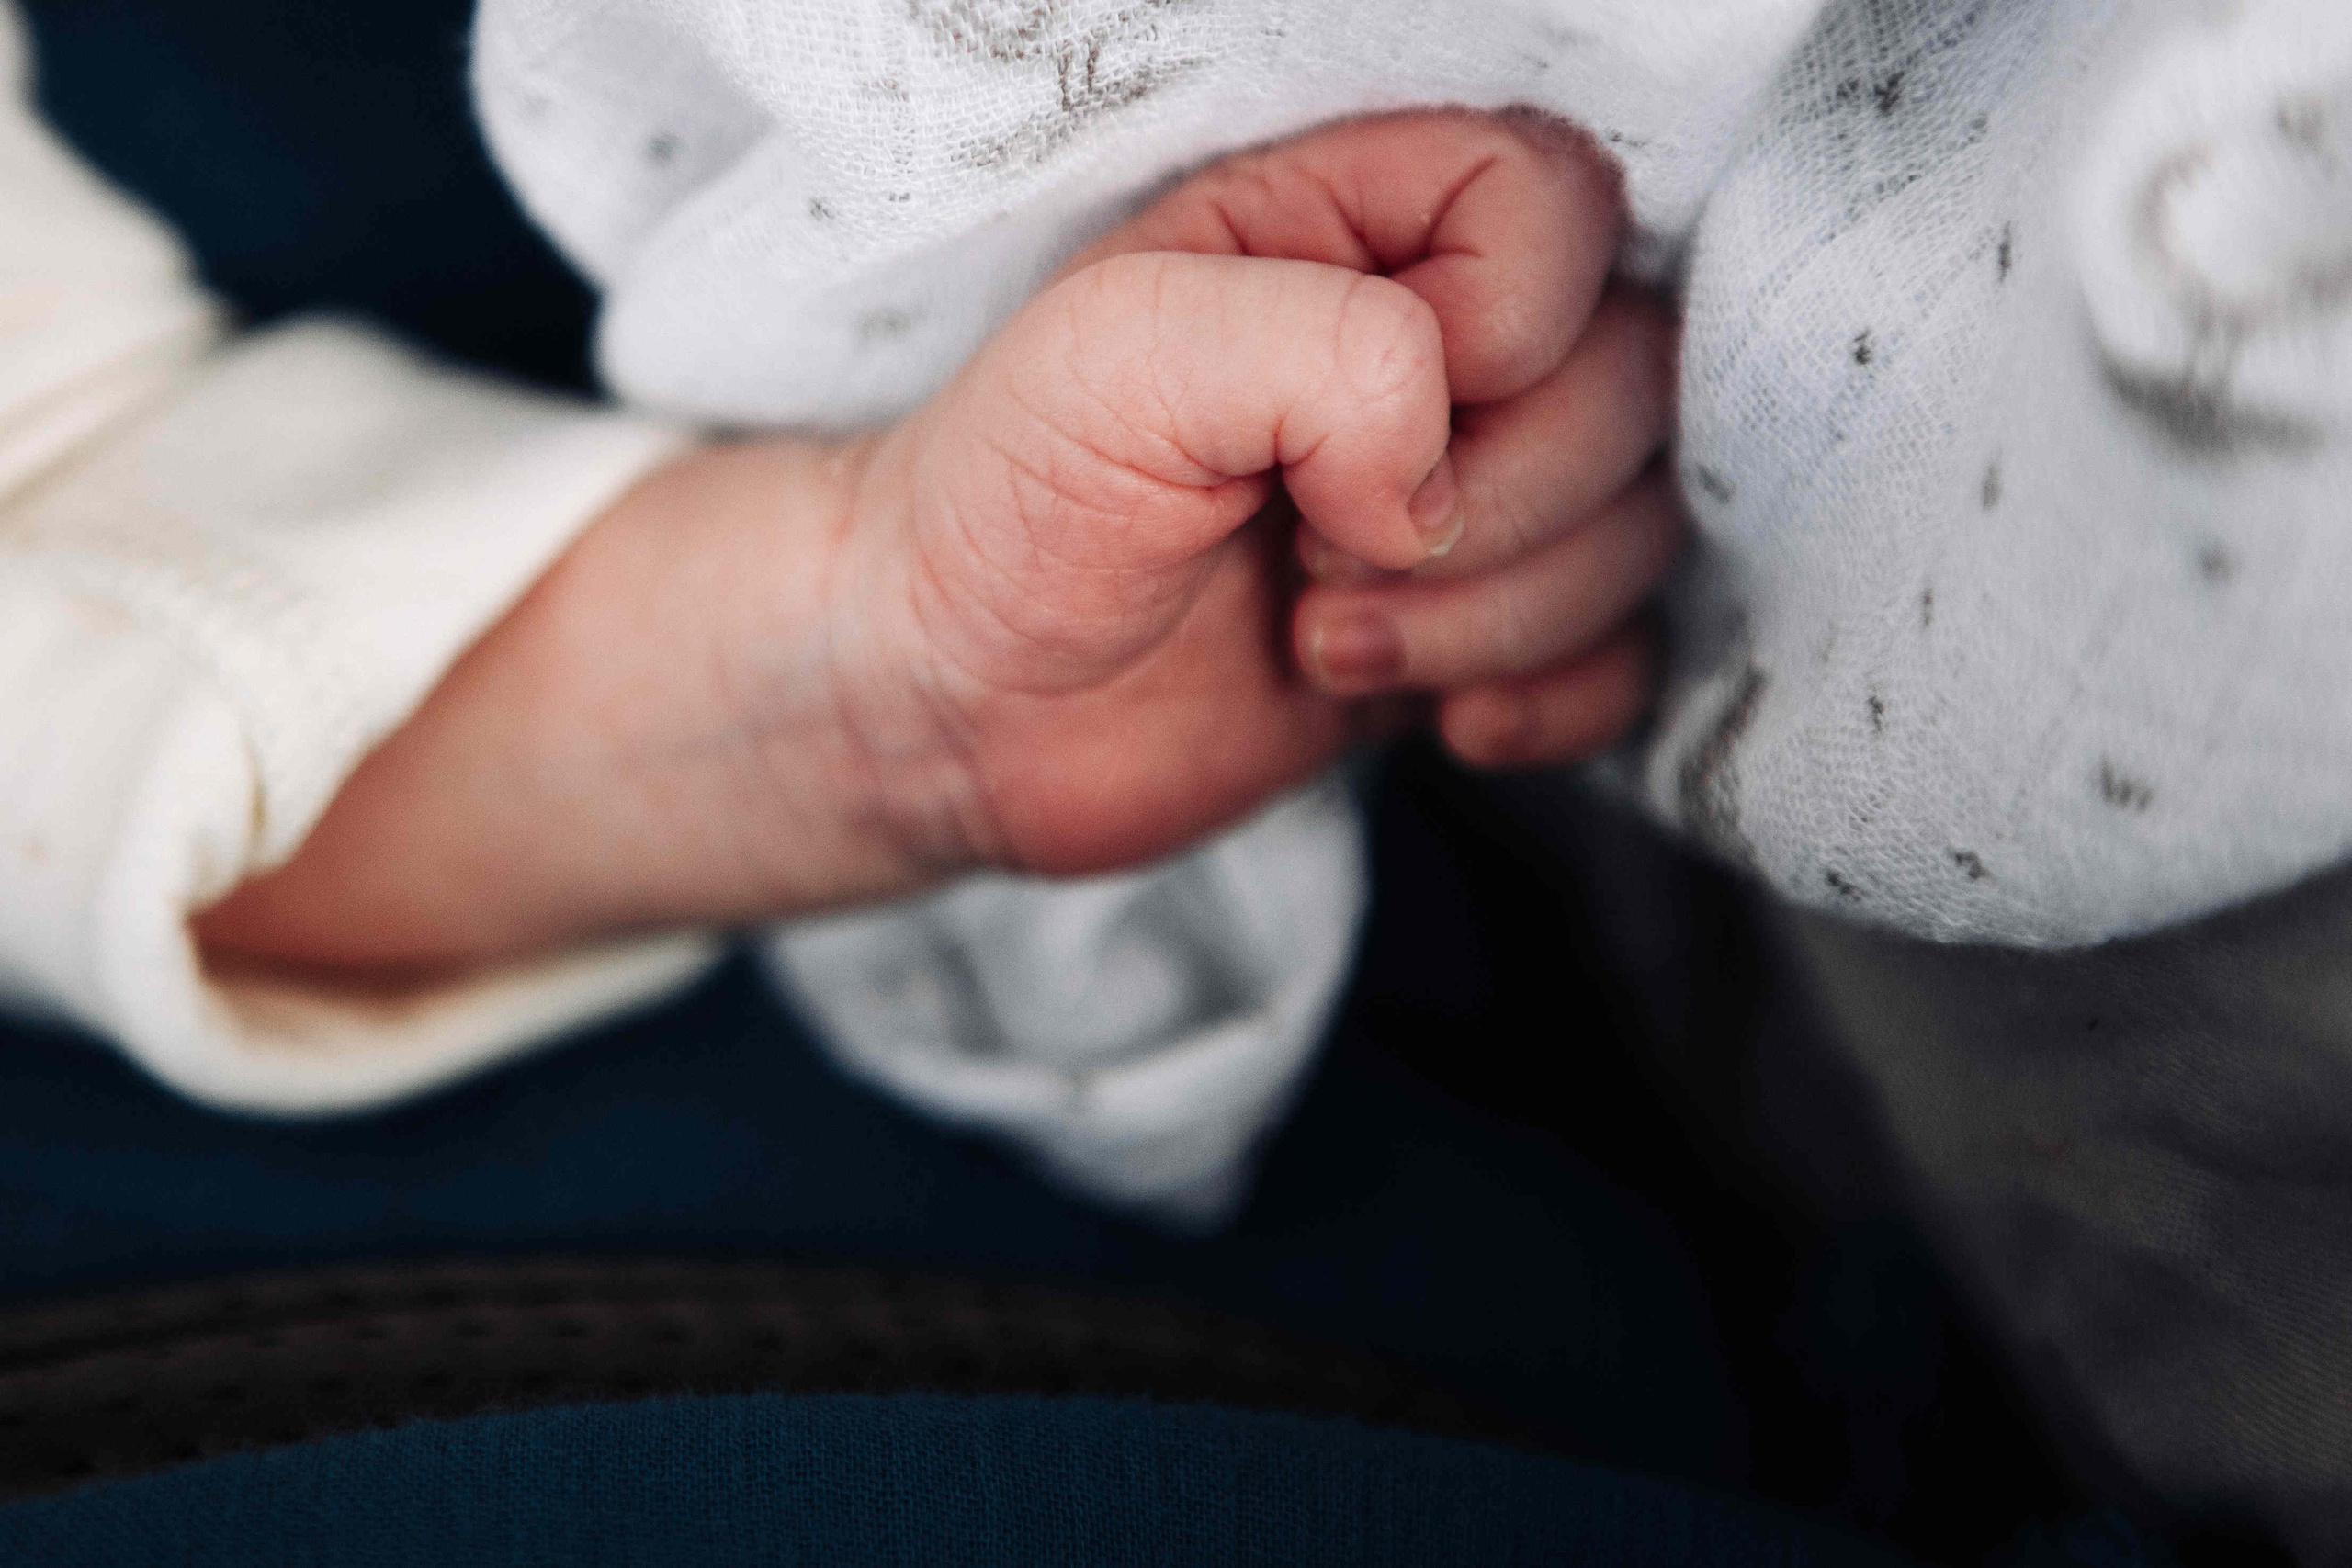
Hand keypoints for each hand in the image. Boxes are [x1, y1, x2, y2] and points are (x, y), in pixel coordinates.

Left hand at [826, 110, 1675, 878]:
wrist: (954, 701)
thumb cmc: (1004, 500)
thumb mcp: (1121, 352)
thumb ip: (1325, 349)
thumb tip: (1439, 478)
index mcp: (1354, 229)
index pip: (1561, 207)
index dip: (1502, 326)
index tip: (1354, 425)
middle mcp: (1434, 353)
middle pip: (1638, 379)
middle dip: (1492, 505)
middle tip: (1312, 550)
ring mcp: (1464, 499)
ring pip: (1639, 530)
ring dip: (1489, 617)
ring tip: (1319, 635)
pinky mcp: (1473, 634)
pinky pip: (1622, 657)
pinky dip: (1548, 698)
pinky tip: (1431, 714)